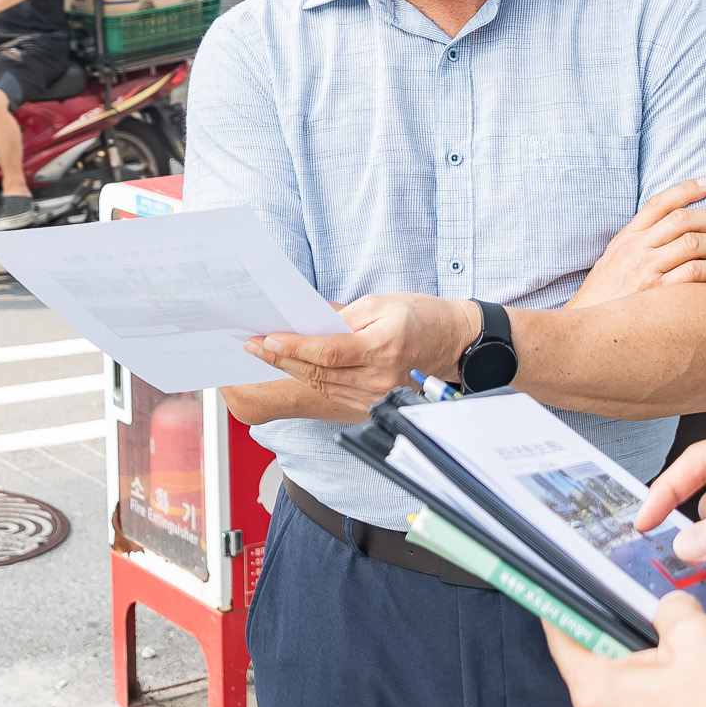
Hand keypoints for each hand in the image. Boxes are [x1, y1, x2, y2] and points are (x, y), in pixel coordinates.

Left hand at [246, 293, 476, 418]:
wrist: (454, 342)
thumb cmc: (421, 316)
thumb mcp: (383, 302)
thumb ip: (343, 317)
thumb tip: (307, 324)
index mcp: (383, 347)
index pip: (329, 353)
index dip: (295, 348)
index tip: (267, 339)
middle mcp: (379, 378)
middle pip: (320, 373)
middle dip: (281, 359)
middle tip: (251, 345)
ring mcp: (376, 395)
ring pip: (323, 386)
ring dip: (290, 371)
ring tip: (264, 354)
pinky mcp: (373, 404)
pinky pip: (334, 394)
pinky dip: (310, 381)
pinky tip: (292, 368)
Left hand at [544, 596, 705, 706]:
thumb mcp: (701, 637)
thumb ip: (673, 610)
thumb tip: (670, 609)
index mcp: (597, 693)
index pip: (563, 639)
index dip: (566, 608)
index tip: (566, 593)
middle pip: (602, 670)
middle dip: (635, 650)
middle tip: (674, 643)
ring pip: (629, 703)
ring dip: (656, 687)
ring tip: (698, 684)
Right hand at [568, 178, 705, 309]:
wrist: (586, 330)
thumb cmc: (603, 299)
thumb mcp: (614, 262)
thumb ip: (639, 244)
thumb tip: (672, 232)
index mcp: (627, 238)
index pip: (660, 203)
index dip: (687, 189)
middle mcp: (637, 249)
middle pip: (684, 220)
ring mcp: (645, 270)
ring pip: (693, 243)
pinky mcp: (656, 294)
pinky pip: (694, 274)